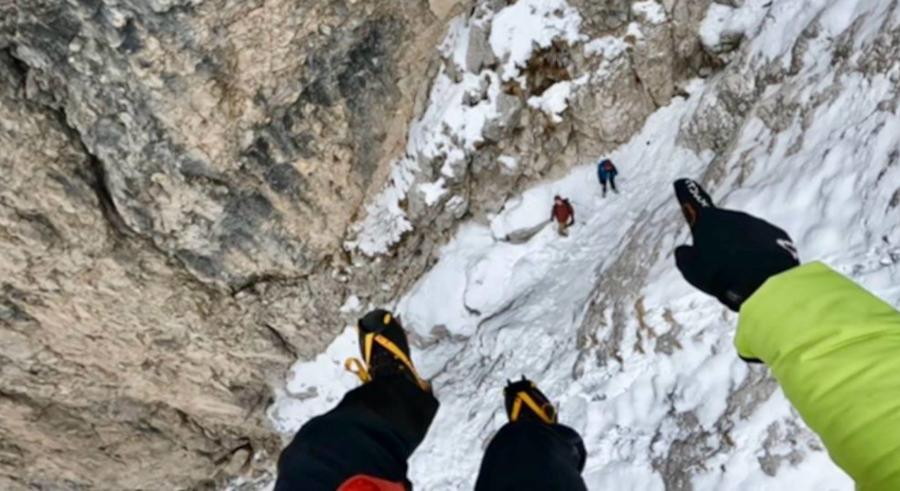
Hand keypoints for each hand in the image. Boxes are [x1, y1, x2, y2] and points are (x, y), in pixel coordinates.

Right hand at [673, 179, 799, 310]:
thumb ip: (684, 257)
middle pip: (721, 226)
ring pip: (744, 235)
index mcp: (708, 221)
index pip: (693, 201)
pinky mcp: (778, 235)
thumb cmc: (720, 274)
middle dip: (719, 240)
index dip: (685, 192)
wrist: (763, 281)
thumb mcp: (691, 271)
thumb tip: (684, 250)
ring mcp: (757, 224)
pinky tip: (759, 273)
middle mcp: (733, 216)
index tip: (682, 182)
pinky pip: (764, 243)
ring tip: (741, 275)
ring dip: (741, 249)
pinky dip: (760, 254)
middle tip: (717, 265)